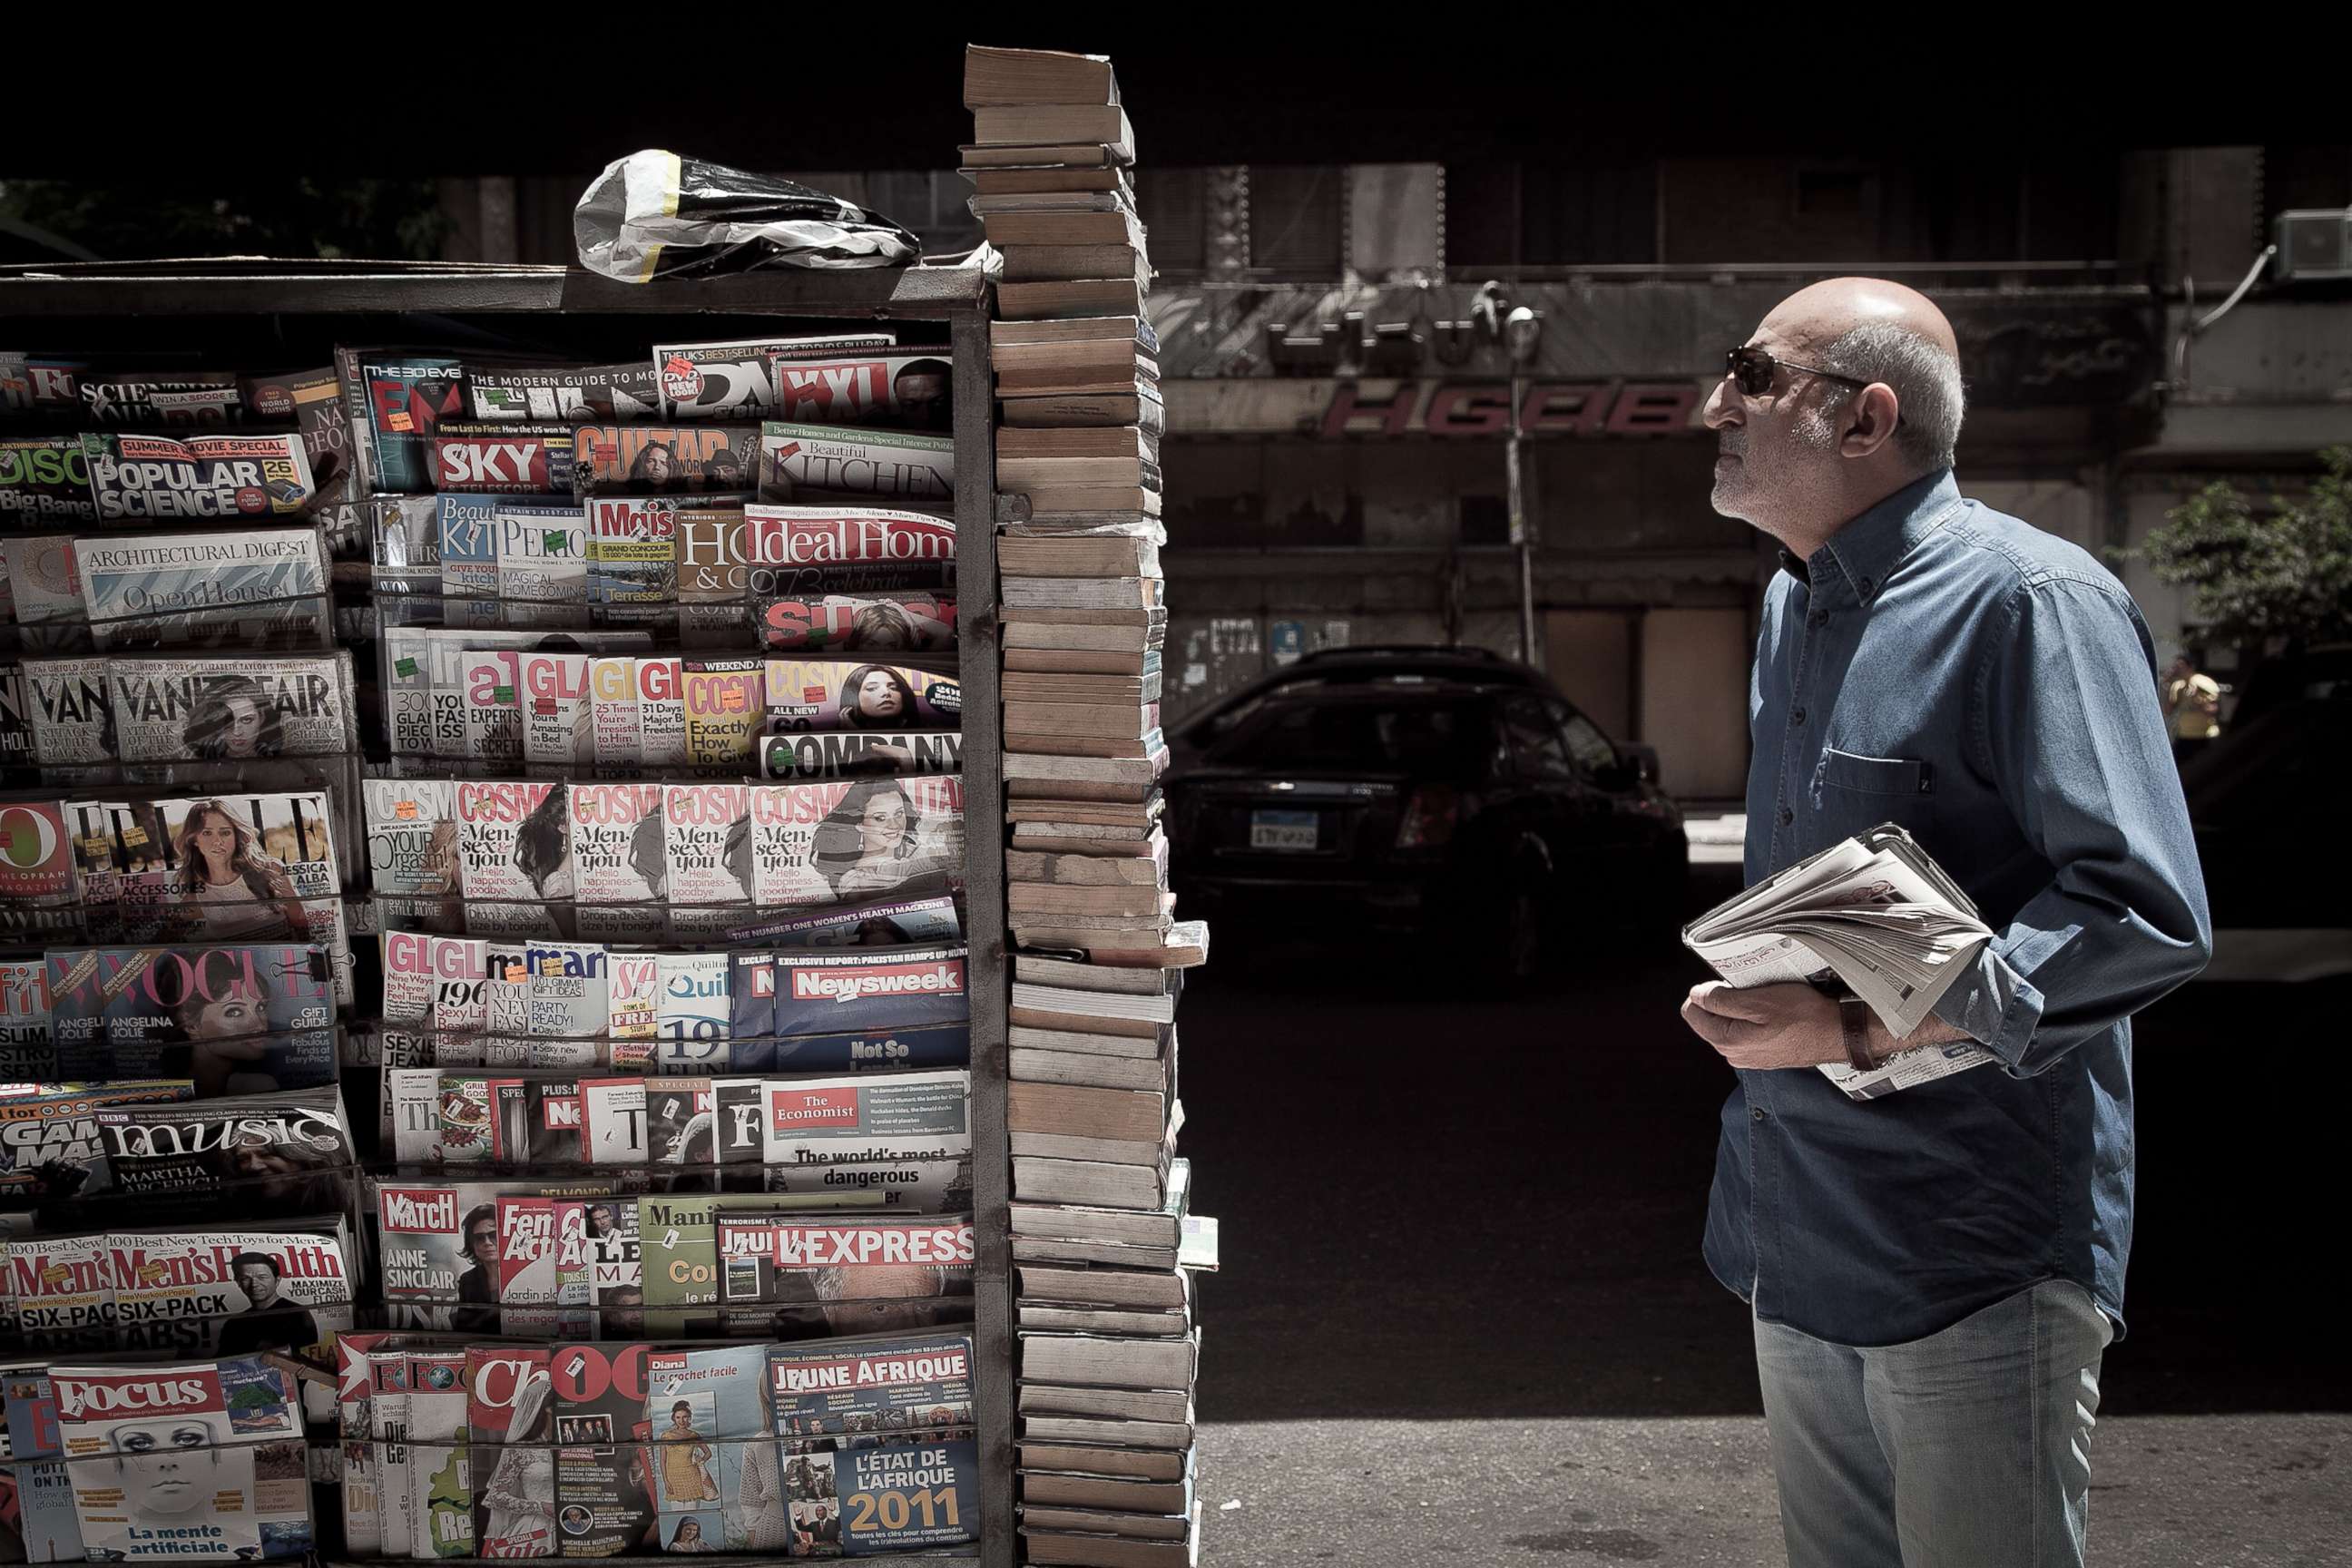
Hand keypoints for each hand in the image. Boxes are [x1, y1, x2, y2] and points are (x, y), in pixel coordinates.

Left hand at [1680, 981, 1847, 1069]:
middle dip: (1722, 1000)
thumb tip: (1696, 995)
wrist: (1838, 1034)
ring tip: (1764, 1000)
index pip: (1691, 1012)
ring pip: (1727, 1024)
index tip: (1726, 983)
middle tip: (1749, 990)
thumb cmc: (1804, 1016)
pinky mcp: (1763, 1055)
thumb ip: (1721, 1000)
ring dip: (1739, 1009)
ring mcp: (1749, 1057)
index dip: (1704, 992)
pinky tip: (1772, 1012)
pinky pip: (1746, 1031)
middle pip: (1708, 1019)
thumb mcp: (1758, 1000)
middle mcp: (1734, 1054)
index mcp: (1727, 1041)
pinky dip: (1753, 1018)